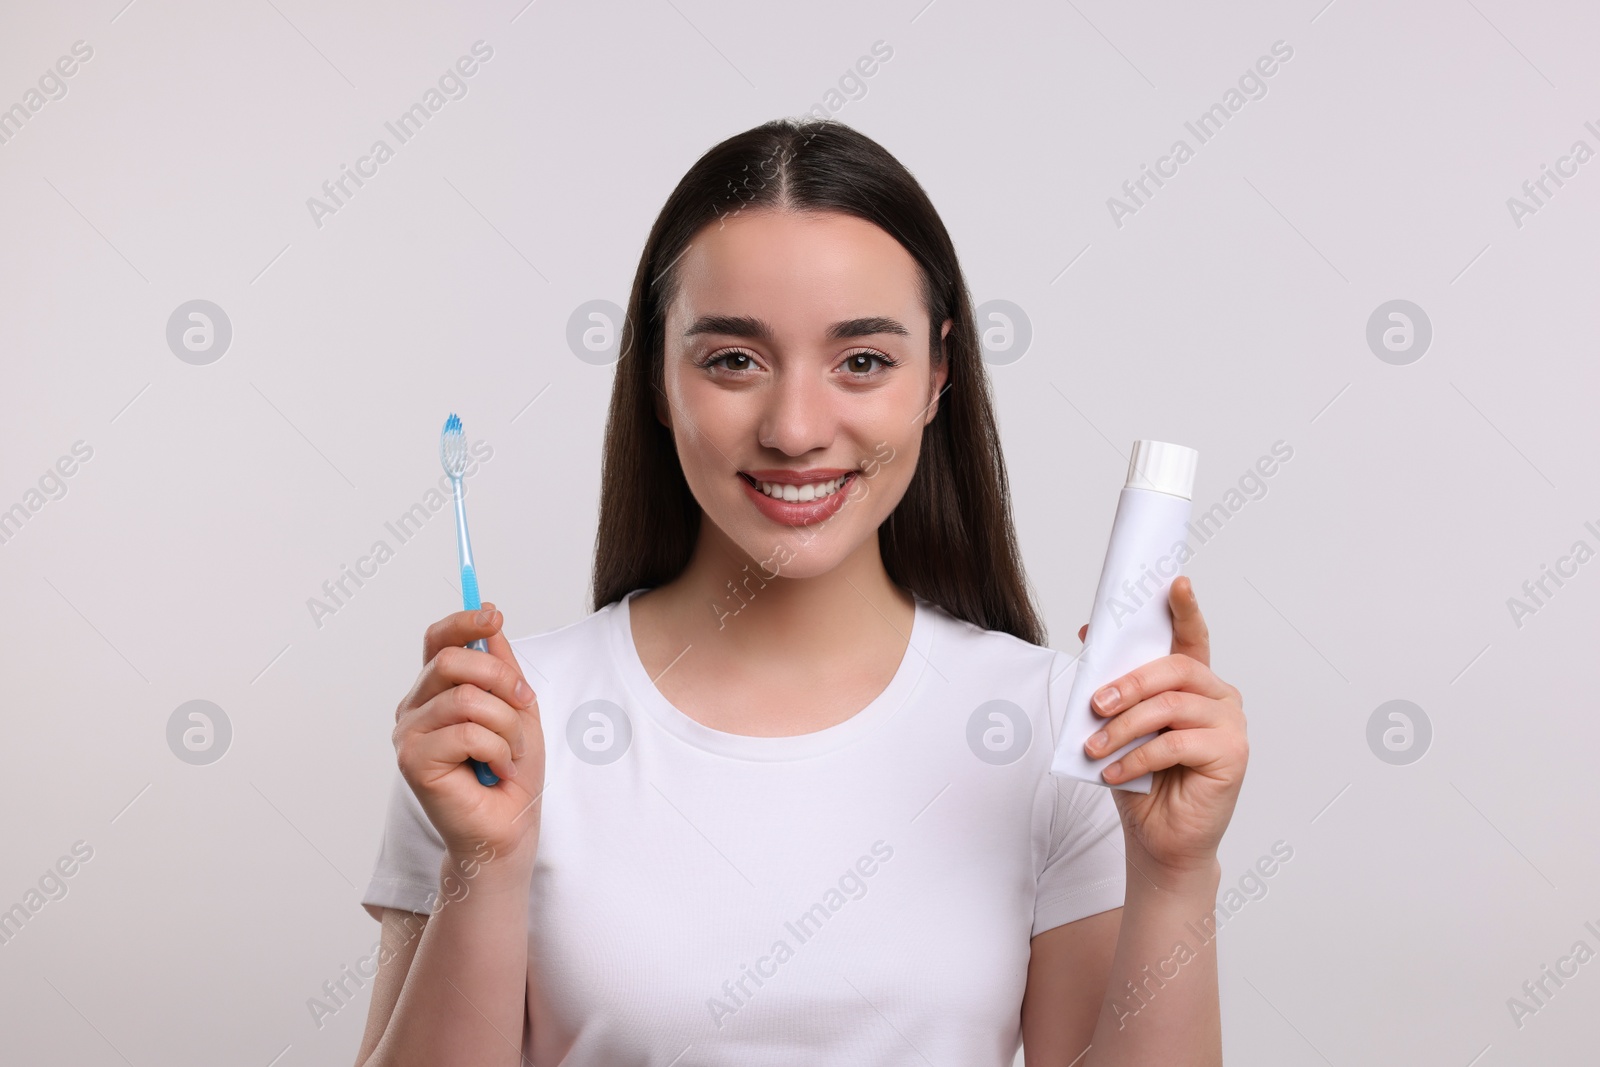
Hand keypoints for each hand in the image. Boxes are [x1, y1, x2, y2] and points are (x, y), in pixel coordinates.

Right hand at [393, 602, 545, 867]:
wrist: (509, 828)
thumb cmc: (510, 773)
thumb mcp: (518, 709)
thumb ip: (502, 668)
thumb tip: (491, 621)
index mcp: (436, 692)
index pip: (437, 640)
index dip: (463, 621)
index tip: (493, 615)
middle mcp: (415, 709)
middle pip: (452, 660)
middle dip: (502, 679)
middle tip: (524, 706)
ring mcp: (409, 734)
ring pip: (466, 698)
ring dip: (506, 725)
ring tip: (509, 752)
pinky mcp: (413, 761)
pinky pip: (467, 732)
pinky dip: (497, 749)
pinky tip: (496, 770)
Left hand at [1078, 577, 1246, 880]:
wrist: (1159, 839)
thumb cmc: (1142, 780)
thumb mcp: (1119, 725)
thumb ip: (1113, 680)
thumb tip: (1088, 633)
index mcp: (1195, 683)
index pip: (1191, 637)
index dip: (1184, 608)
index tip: (1175, 582)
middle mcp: (1219, 697)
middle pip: (1173, 670)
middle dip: (1126, 684)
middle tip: (1094, 705)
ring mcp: (1231, 724)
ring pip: (1170, 706)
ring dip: (1124, 726)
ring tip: (1095, 748)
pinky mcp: (1232, 754)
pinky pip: (1176, 742)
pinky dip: (1137, 757)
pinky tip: (1115, 773)